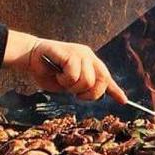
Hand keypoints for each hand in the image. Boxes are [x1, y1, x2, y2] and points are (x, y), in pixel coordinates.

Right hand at [4, 32, 126, 103]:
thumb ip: (82, 87)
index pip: (106, 77)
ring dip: (72, 86)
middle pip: (102, 81)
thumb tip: (97, 96)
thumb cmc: (48, 71)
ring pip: (87, 80)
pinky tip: (57, 73)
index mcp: (90, 63)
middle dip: (89, 93)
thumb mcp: (68, 83)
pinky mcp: (71, 53)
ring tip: (61, 79)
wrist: (30, 56)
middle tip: (75, 93)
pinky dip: (64, 79)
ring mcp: (81, 53)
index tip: (124, 101)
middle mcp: (89, 56)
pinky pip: (74, 75)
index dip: (115, 90)